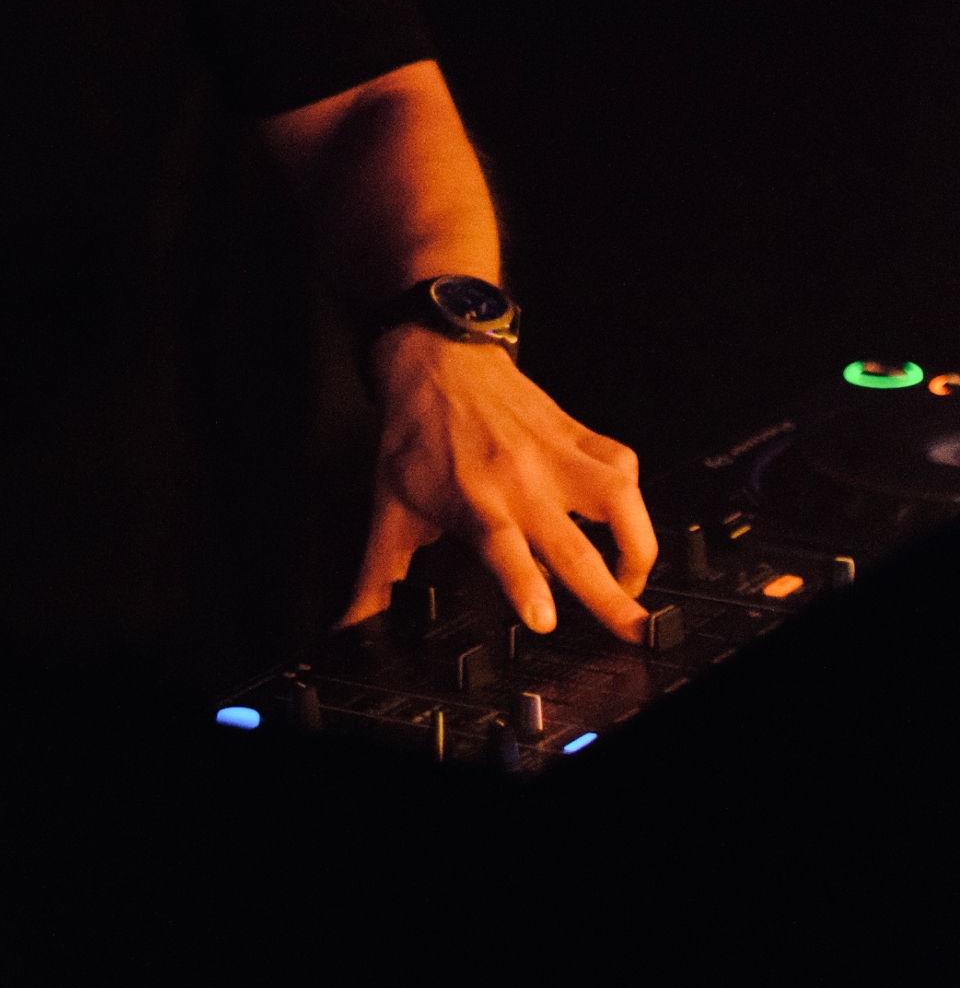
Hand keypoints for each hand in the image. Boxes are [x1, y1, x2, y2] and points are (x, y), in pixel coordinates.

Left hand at [343, 331, 655, 642]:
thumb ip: (376, 577)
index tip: (544, 619)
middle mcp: (522, 480)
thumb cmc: (416, 430)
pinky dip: (633, 496)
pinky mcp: (578, 433)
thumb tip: (350, 625)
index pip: (503, 549)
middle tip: (636, 630)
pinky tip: (625, 520)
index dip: (525, 586)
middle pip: (574, 543)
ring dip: (637, 543)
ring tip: (637, 578)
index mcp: (475, 501)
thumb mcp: (390, 507)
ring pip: (617, 497)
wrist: (435, 357)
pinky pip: (622, 463)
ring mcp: (556, 455)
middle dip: (611, 591)